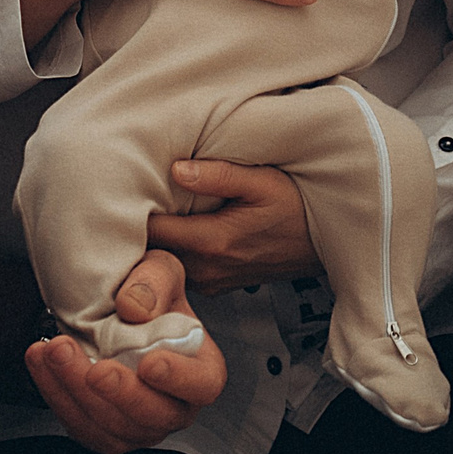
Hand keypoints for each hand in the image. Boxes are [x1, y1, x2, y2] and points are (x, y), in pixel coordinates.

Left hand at [22, 249, 225, 453]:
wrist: (112, 308)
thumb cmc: (148, 293)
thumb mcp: (160, 269)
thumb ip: (154, 282)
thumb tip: (133, 308)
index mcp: (201, 368)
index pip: (202, 384)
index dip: (178, 379)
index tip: (150, 363)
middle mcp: (174, 406)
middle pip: (154, 416)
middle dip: (120, 394)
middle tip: (95, 368)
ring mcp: (138, 425)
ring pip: (112, 429)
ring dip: (78, 393)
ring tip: (55, 351)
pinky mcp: (102, 431)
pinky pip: (80, 427)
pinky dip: (56, 395)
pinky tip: (42, 361)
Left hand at [146, 158, 319, 293]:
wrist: (327, 244)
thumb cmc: (298, 208)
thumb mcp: (264, 182)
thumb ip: (219, 176)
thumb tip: (176, 169)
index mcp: (212, 242)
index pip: (152, 231)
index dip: (132, 210)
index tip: (125, 188)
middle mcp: (207, 268)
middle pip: (151, 250)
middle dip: (138, 226)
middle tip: (131, 194)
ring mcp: (211, 281)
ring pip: (164, 261)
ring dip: (156, 240)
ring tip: (152, 207)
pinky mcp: (217, 284)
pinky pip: (181, 268)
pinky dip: (172, 250)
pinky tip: (179, 226)